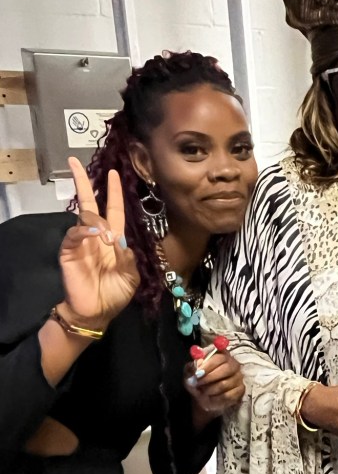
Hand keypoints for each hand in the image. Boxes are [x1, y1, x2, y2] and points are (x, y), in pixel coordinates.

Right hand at [58, 157, 138, 328]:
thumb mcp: (132, 277)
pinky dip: (83, 231)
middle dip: (83, 182)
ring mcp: (81, 242)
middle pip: (89, 203)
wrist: (96, 312)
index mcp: (114, 239)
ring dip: (96, 220)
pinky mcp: (69, 251)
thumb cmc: (115, 294)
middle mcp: (96, 235)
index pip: (114, 209)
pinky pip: (74, 234)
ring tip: (106, 236)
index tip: (114, 173)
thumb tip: (122, 241)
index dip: (114, 192)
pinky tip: (93, 234)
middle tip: (75, 162)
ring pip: (84, 217)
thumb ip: (130, 259)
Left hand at [185, 351, 245, 420]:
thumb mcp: (190, 372)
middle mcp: (233, 364)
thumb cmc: (198, 381)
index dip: (208, 365)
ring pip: (225, 384)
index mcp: (222, 356)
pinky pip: (228, 395)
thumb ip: (192, 366)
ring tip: (202, 391)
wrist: (203, 397)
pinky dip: (216, 398)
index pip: (219, 357)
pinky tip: (210, 398)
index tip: (197, 373)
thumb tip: (197, 363)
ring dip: (211, 389)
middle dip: (210, 377)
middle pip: (226, 368)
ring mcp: (238, 377)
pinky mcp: (240, 390)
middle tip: (198, 383)